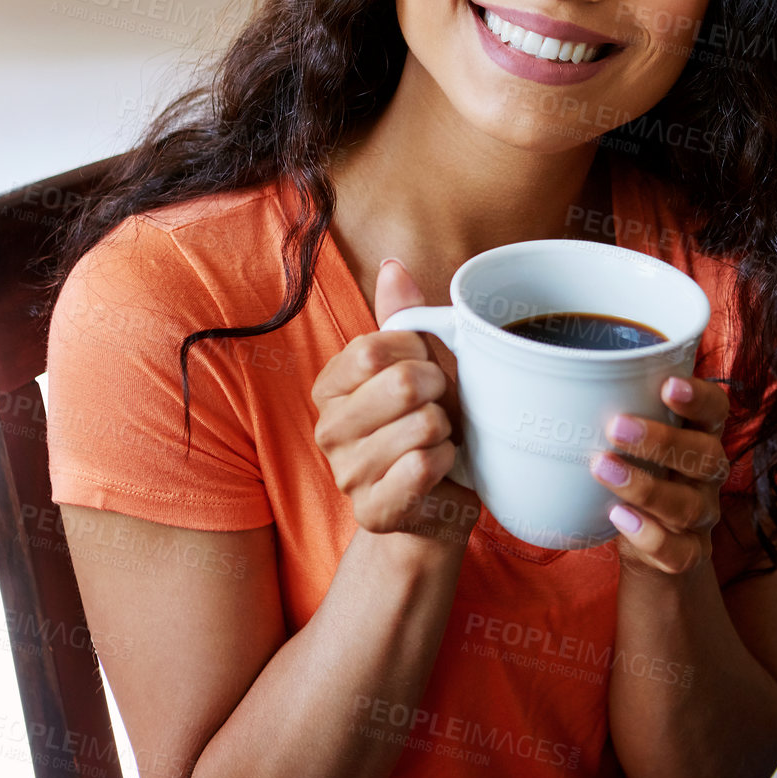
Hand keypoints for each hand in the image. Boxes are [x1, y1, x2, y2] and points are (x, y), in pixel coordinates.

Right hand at [311, 258, 477, 545]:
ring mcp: (347, 474)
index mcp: (330, 385)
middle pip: (401, 384)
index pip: (374, 348)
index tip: (426, 366)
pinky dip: (449, 462)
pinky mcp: (374, 511)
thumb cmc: (426, 424)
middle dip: (439, 389)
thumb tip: (392, 266)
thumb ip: (401, 317)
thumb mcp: (415, 364)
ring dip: (448, 430)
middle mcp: (327, 429)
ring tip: (438, 441)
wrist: (433, 502)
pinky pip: (426, 466)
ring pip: (423, 426)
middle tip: (439, 406)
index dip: (417, 351)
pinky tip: (441, 468)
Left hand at [589, 375, 730, 575]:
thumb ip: (614, 412)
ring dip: (645, 487)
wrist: (652, 547)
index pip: (715, 410)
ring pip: (687, 505)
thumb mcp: (633, 441)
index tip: (667, 384)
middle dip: (662, 440)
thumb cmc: (637, 473)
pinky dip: (649, 536)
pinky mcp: (689, 555)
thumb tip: (549, 380)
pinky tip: (617, 516)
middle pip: (706, 456)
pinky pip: (678, 552)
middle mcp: (709, 476)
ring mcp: (702, 517)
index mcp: (700, 436)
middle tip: (616, 426)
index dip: (699, 397)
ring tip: (602, 468)